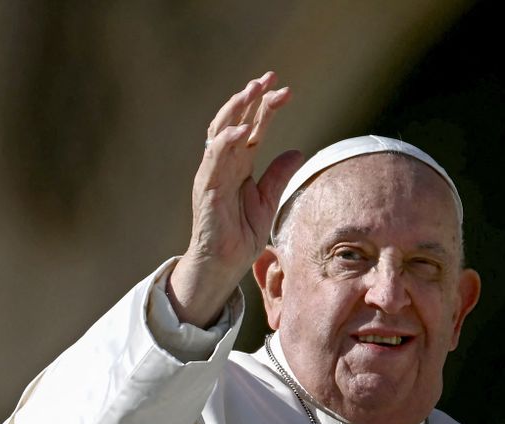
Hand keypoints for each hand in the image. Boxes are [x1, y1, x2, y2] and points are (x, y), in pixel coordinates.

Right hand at [169, 72, 302, 326]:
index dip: (266, 107)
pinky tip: (244, 128)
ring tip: (253, 90)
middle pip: (235, 121)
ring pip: (220, 131)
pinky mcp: (206, 188)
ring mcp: (213, 173)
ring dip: (236, 109)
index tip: (285, 90)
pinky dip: (227, 141)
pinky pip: (215, 159)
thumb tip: (298, 151)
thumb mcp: (267, 202)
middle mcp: (224, 164)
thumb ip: (278, 175)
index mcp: (239, 165)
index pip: (253, 128)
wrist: (223, 265)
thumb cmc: (240, 236)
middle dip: (251, 98)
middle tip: (269, 77)